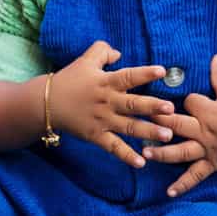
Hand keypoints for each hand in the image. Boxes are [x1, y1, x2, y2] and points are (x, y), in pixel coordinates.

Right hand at [49, 40, 175, 167]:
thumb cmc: (69, 80)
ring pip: (129, 127)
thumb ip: (103, 52)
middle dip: (153, 107)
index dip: (145, 74)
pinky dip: (127, 156)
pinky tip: (141, 163)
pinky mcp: (96, 136)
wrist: (46, 104)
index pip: (128, 76)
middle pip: (133, 105)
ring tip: (167, 135)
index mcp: (106, 82)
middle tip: (171, 110)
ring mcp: (102, 121)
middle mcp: (107, 102)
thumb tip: (120, 53)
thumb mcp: (85, 61)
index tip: (162, 71)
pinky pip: (114, 147)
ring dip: (148, 132)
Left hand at [143, 54, 216, 196]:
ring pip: (181, 152)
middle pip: (177, 125)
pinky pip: (195, 176)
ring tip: (144, 152)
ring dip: (162, 153)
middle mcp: (205, 131)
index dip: (182, 100)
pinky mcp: (211, 164)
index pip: (189, 102)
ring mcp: (207, 150)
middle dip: (158, 122)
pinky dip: (183, 185)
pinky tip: (168, 193)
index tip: (176, 98)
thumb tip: (215, 55)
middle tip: (138, 120)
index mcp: (210, 111)